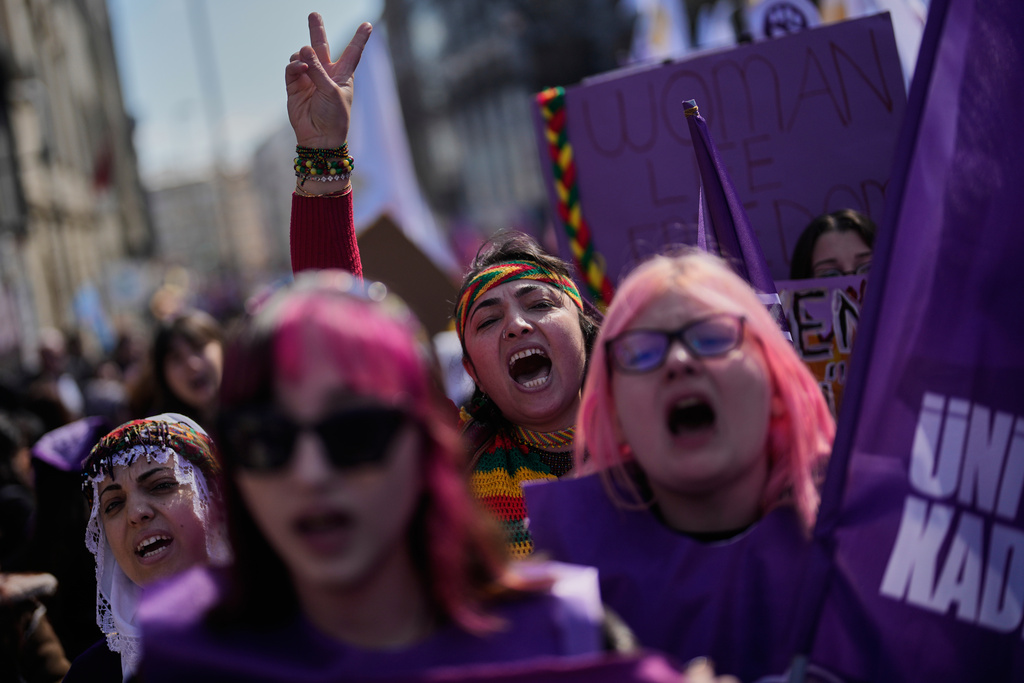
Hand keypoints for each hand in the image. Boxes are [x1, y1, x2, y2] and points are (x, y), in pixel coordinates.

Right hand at [286, 12, 370, 148]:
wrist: (320, 139)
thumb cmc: (334, 117)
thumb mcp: (332, 91)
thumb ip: (318, 69)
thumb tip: (303, 49)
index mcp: (343, 75)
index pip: (353, 52)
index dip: (359, 38)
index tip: (368, 24)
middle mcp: (326, 74)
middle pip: (321, 47)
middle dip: (317, 30)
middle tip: (313, 14)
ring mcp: (309, 79)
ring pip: (302, 56)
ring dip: (303, 56)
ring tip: (305, 63)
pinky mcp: (295, 87)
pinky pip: (292, 68)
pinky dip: (294, 65)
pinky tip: (299, 68)